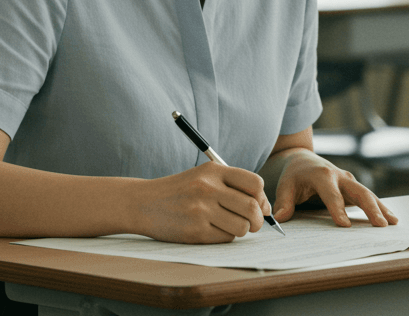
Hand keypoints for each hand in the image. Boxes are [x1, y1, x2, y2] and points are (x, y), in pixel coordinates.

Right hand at [134, 162, 270, 243]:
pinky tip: (212, 230)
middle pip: (252, 207)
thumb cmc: (179, 191)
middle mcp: (208, 188)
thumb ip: (232, 186)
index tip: (259, 206)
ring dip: (241, 230)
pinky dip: (225, 237)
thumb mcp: (203, 176)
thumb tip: (265, 207)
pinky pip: (226, 238)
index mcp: (213, 170)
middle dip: (258, 219)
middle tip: (252, 223)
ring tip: (229, 226)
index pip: (255, 183)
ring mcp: (201, 210)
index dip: (262, 197)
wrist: (143, 203)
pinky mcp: (195, 230)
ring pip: (242, 226)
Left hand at [272, 150, 397, 227]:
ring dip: (382, 208)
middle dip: (371, 208)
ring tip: (393, 223)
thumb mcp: (285, 185)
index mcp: (322, 175)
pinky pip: (369, 198)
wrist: (303, 160)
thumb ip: (284, 201)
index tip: (345, 226)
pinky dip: (381, 208)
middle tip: (381, 225)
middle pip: (359, 192)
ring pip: (368, 194)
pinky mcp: (354, 188)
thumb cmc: (294, 175)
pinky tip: (392, 220)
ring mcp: (349, 181)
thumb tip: (280, 218)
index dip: (338, 209)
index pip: (331, 194)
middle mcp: (340, 176)